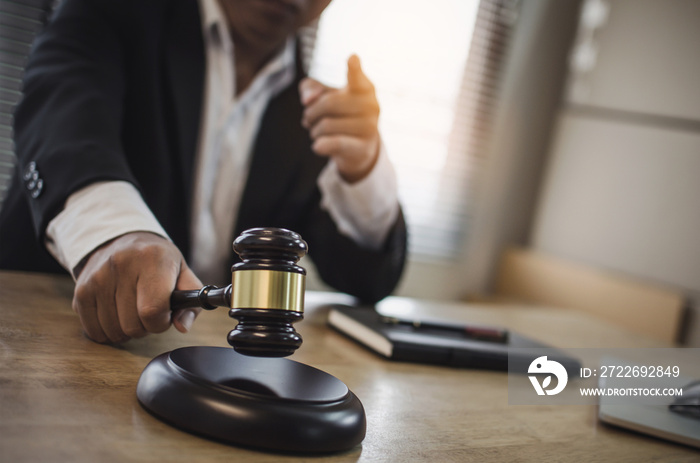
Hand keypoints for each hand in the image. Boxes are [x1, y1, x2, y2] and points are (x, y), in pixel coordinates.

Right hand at [72, 232, 202, 343]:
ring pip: (113, 331)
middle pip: (133, 325)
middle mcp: (122, 264)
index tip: (164, 315)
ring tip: (132, 310)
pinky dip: (107, 331)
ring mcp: (98, 277)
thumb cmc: (158, 262)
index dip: (161, 322)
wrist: (122, 240)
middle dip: (145, 327)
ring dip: (126, 330)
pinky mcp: (81, 290)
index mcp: (153, 259)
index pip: (153, 311)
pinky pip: (93, 330)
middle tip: (148, 311)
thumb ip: (191, 301)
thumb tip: (183, 326)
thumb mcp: (182, 273)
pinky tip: (115, 314)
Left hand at [300, 54, 379, 182]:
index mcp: (364, 87)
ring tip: (317, 132)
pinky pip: (336, 143)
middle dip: (311, 112)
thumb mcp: (324, 96)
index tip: (352, 58)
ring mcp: (370, 128)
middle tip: (308, 118)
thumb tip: (308, 100)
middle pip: (328, 103)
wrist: (358, 148)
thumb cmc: (340, 114)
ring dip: (314, 131)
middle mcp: (372, 105)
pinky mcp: (364, 148)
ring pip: (326, 125)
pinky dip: (321, 145)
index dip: (354, 68)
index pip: (357, 77)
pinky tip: (317, 146)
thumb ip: (311, 88)